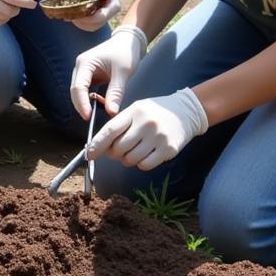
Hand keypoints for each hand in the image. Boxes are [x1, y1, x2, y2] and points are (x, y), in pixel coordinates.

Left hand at [70, 0, 120, 30]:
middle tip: (71, 15)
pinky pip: (87, 27)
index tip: (77, 11)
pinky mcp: (96, 22)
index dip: (89, 17)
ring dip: (79, 23)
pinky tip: (73, 17)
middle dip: (83, 20)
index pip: (101, 16)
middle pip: (96, 24)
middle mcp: (111, 14)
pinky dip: (79, 23)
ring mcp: (104, 19)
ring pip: (91, 27)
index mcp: (114, 5)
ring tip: (71, 15)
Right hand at [70, 25, 148, 117]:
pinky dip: (90, 99)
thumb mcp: (123, 73)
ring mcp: (83, 71)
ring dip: (85, 103)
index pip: (78, 87)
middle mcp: (80, 66)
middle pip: (75, 91)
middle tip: (90, 120)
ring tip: (96, 113)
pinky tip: (100, 104)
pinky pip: (85, 90)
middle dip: (81, 106)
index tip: (88, 117)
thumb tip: (111, 112)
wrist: (129, 41)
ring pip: (79, 92)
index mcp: (85, 63)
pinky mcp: (88, 75)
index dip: (81, 104)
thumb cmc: (126, 52)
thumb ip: (116, 93)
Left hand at [87, 88, 207, 170]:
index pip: (110, 130)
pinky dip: (141, 164)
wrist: (186, 111)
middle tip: (118, 150)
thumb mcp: (135, 110)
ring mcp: (158, 138)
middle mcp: (146, 124)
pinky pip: (145, 166)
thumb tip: (100, 147)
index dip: (97, 144)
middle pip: (119, 149)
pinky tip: (146, 154)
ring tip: (135, 150)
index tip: (89, 154)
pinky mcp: (169, 150)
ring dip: (127, 160)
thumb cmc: (154, 112)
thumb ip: (118, 126)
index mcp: (134, 112)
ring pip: (130, 160)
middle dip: (114, 153)